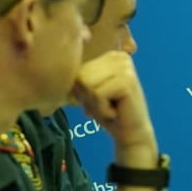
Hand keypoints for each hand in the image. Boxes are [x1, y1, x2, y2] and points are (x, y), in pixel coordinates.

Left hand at [70, 51, 156, 165]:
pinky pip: (97, 94)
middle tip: (108, 105)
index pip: (78, 70)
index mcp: (110, 56)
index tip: (102, 99)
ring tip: (111, 107)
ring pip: (88, 84)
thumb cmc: (109, 113)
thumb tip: (60, 69)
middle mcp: (119, 57)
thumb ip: (79, 78)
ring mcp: (125, 68)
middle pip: (82, 76)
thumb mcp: (89, 92)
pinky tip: (116, 112)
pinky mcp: (127, 81)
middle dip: (89, 97)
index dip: (83, 92)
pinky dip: (102, 109)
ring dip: (95, 103)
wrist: (131, 134)